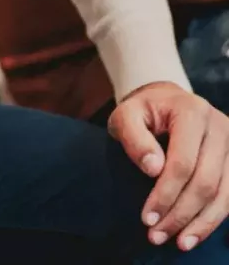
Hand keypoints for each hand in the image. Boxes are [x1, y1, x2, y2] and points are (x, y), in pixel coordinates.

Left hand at [109, 82, 228, 250]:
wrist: (166, 102)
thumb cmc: (144, 111)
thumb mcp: (126, 115)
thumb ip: (134, 137)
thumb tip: (152, 169)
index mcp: (192, 111)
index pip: (183, 162)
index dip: (165, 194)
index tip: (146, 217)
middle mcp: (219, 126)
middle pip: (205, 181)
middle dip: (180, 214)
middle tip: (156, 235)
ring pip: (223, 194)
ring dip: (200, 224)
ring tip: (178, 242)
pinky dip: (213, 219)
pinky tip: (194, 234)